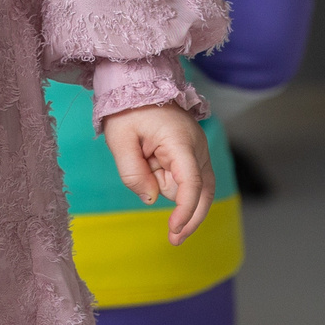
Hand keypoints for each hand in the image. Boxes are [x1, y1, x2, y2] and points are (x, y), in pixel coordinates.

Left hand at [103, 102, 213, 244]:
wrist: (138, 84)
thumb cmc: (128, 109)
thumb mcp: (120, 140)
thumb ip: (133, 173)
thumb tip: (152, 199)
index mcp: (180, 142)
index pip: (192, 184)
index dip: (186, 211)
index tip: (174, 229)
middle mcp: (196, 147)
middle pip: (205, 191)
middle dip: (192, 217)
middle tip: (174, 240)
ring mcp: (196, 150)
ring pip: (195, 187)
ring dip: (174, 194)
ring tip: (146, 173)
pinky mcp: (191, 153)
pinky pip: (186, 178)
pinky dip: (172, 185)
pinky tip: (152, 174)